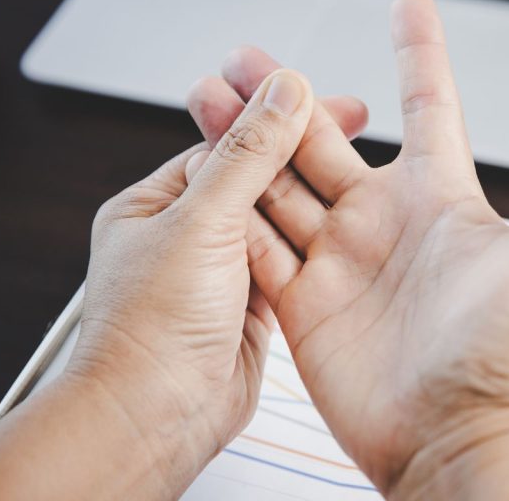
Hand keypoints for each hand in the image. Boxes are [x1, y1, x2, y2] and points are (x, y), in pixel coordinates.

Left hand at [0, 70, 370, 500]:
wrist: (156, 417)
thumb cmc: (149, 330)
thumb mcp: (202, 220)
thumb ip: (247, 154)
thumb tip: (279, 91)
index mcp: (156, 203)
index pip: (224, 143)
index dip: (274, 115)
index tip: (318, 92)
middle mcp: (186, 235)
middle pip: (256, 176)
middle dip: (302, 149)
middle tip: (353, 117)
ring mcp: (219, 273)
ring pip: (276, 219)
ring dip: (313, 195)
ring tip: (359, 165)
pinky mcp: (249, 308)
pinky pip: (288, 263)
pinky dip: (313, 245)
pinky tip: (345, 228)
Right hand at [191, 0, 508, 498]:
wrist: (462, 446)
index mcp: (441, 199)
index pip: (428, 107)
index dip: (418, 53)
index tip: (409, 4)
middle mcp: (386, 223)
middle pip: (325, 136)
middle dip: (284, 93)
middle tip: (245, 56)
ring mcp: (341, 262)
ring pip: (279, 182)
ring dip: (244, 140)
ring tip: (208, 98)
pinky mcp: (304, 305)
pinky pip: (258, 246)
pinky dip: (229, 213)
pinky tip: (202, 177)